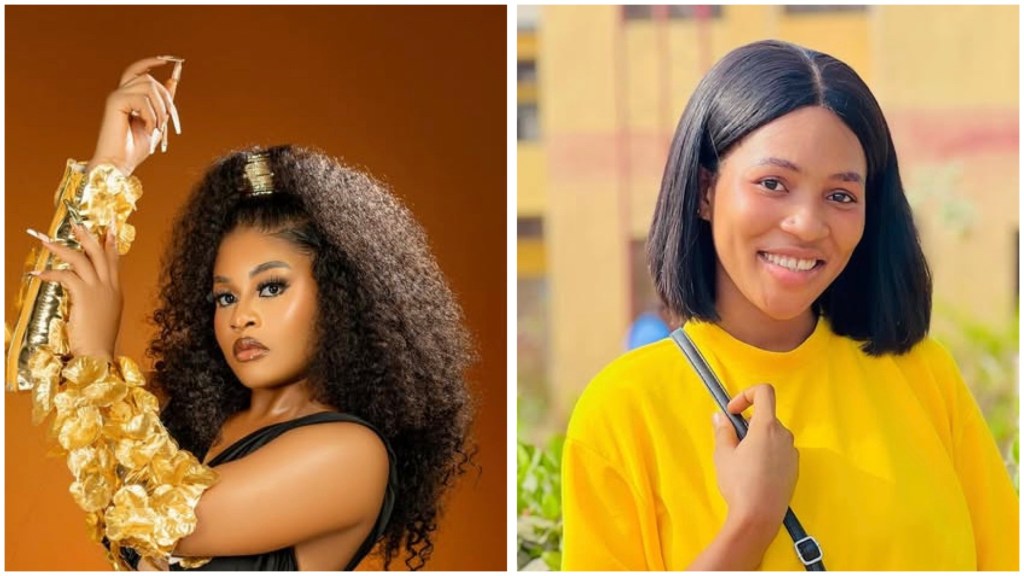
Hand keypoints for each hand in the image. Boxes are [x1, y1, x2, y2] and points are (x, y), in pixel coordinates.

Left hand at [30, 222, 122, 362]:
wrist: (98, 354)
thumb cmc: (99, 341)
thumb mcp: (106, 316)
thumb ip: (100, 301)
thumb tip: (87, 293)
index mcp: (115, 290)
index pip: (114, 260)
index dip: (111, 242)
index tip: (108, 226)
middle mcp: (109, 286)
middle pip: (99, 253)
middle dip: (87, 236)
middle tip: (75, 223)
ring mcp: (98, 289)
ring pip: (81, 259)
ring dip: (62, 248)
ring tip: (46, 240)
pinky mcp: (84, 295)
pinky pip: (66, 275)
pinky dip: (51, 272)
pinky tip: (38, 273)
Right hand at [87, 56, 181, 176]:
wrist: (119, 163)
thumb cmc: (136, 148)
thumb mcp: (157, 122)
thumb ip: (163, 103)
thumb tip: (173, 80)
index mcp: (128, 97)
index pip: (137, 71)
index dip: (151, 62)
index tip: (169, 60)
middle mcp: (120, 93)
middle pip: (149, 79)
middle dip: (166, 99)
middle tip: (168, 123)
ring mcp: (116, 96)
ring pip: (148, 87)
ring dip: (159, 110)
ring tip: (156, 128)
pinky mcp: (114, 102)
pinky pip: (142, 100)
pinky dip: (151, 116)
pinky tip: (147, 129)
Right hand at [711, 384, 798, 537]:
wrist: (759, 518)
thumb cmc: (740, 484)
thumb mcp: (723, 454)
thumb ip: (723, 430)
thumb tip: (720, 417)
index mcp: (767, 427)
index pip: (764, 392)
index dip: (746, 395)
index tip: (733, 412)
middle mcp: (784, 436)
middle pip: (766, 416)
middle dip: (747, 423)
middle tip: (732, 442)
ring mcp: (792, 453)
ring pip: (773, 435)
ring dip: (757, 439)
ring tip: (742, 461)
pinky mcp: (794, 469)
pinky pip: (779, 451)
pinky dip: (767, 453)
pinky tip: (754, 473)